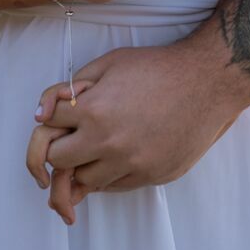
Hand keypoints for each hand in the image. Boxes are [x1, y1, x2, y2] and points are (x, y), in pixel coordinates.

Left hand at [25, 37, 240, 221]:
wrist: (206, 83)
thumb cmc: (157, 68)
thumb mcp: (110, 63)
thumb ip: (73, 85)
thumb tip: (43, 112)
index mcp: (94, 111)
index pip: (46, 128)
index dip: (49, 119)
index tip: (59, 116)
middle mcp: (108, 143)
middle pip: (58, 162)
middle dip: (60, 147)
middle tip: (72, 136)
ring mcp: (131, 164)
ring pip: (86, 181)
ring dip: (84, 164)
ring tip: (97, 146)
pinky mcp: (150, 176)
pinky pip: (115, 186)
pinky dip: (109, 174)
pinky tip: (117, 155)